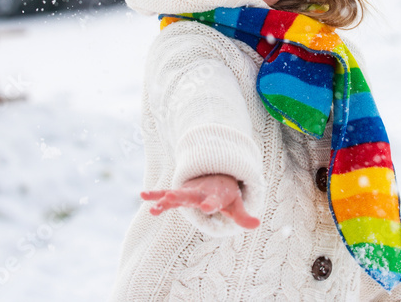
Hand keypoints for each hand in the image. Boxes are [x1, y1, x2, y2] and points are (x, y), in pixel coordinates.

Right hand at [141, 174, 259, 229]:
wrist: (218, 176)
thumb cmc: (227, 194)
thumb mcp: (236, 205)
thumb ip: (243, 216)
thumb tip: (258, 224)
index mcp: (214, 196)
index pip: (213, 201)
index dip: (210, 204)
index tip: (206, 207)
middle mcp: (199, 192)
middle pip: (189, 195)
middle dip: (180, 197)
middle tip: (170, 198)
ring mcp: (188, 192)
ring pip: (175, 194)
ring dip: (164, 198)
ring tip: (152, 205)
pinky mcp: (180, 193)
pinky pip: (165, 193)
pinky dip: (155, 194)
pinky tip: (142, 196)